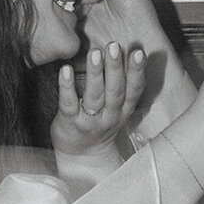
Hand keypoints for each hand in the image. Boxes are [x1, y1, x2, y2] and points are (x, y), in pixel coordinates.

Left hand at [50, 42, 145, 158]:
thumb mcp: (117, 110)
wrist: (82, 157)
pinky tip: (65, 70)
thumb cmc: (98, 125)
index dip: (137, 72)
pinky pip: (68, 104)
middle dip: (115, 68)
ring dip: (95, 73)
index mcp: (123, 110)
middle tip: (114, 46)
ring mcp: (89, 121)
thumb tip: (122, 54)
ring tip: (94, 53)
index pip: (133, 90)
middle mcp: (110, 116)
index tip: (138, 53)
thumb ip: (121, 86)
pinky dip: (67, 86)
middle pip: (115, 91)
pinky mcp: (70, 123)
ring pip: (95, 96)